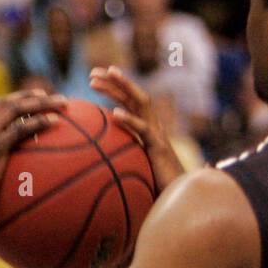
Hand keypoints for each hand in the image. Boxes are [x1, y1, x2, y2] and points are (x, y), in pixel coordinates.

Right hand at [0, 90, 68, 223]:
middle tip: (53, 98)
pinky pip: (20, 129)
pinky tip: (55, 121)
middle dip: (32, 96)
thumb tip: (1, 169)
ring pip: (16, 109)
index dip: (16, 99)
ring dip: (42, 103)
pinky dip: (39, 121)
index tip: (35, 98)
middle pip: (7, 102)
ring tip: (63, 103)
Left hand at [89, 66, 184, 191]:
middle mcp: (153, 125)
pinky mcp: (159, 147)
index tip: (93, 78)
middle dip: (115, 81)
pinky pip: (144, 130)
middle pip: (133, 96)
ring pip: (141, 103)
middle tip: (93, 72)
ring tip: (106, 77)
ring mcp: (157, 134)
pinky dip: (130, 120)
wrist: (177, 195)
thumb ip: (117, 155)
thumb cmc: (153, 183)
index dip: (112, 88)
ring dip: (123, 88)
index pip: (127, 101)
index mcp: (145, 127)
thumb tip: (90, 156)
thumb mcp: (131, 165)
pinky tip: (115, 114)